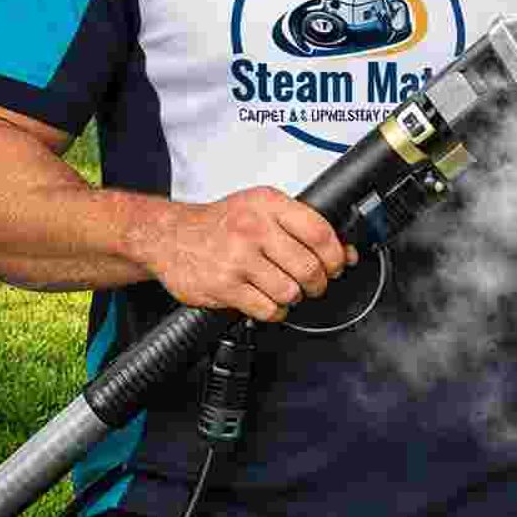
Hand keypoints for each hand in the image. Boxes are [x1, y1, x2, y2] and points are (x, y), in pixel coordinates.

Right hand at [129, 187, 355, 321]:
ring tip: (284, 290)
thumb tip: (347, 252)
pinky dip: (274, 311)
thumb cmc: (221, 223)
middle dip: (318, 282)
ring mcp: (237, 259)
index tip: (337, 264)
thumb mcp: (262, 208)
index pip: (319, 232)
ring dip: (293, 297)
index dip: (336, 254)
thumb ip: (303, 226)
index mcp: (268, 205)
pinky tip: (267, 301)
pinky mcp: (223, 287)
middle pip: (308, 267)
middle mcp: (253, 229)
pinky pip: (266, 309)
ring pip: (289, 291)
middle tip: (313, 283)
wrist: (170, 236)